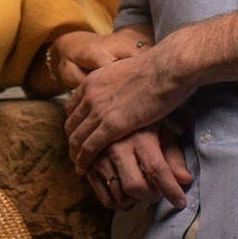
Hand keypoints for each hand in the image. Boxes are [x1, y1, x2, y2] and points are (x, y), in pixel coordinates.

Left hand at [64, 35, 192, 168]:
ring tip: (79, 166)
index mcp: (93, 81)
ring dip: (75, 155)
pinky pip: (89, 147)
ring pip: (76, 138)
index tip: (79, 134)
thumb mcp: (126, 72)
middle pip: (71, 124)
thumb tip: (124, 90)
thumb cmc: (156, 70)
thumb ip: (117, 83)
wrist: (166, 70)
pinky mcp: (111, 126)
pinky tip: (84, 169)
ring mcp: (99, 111)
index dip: (74, 124)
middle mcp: (90, 95)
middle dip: (72, 141)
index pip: (72, 107)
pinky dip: (84, 160)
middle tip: (76, 154)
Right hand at [77, 126, 190, 213]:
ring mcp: (100, 156)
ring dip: (135, 200)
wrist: (113, 107)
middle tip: (157, 193)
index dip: (170, 190)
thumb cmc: (145, 122)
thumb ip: (174, 157)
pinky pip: (104, 196)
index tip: (180, 202)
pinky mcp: (89, 165)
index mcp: (139, 136)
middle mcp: (117, 146)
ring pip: (118, 194)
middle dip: (150, 196)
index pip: (157, 168)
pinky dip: (119, 202)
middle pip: (134, 185)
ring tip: (143, 190)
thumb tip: (185, 180)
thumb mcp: (164, 132)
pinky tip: (127, 195)